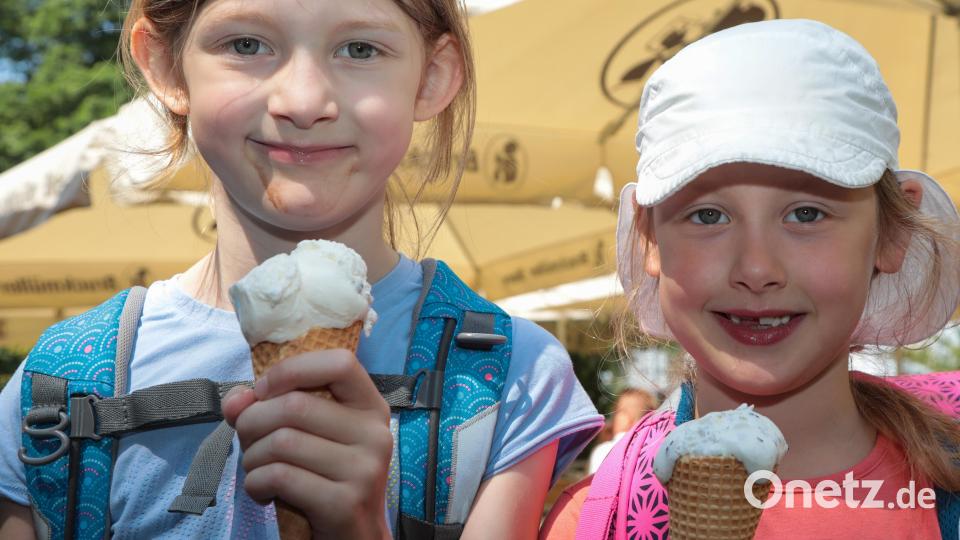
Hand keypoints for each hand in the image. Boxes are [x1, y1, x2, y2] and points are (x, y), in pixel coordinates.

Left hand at [222, 349, 392, 539]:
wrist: (355, 537)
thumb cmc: (325, 479)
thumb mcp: (307, 437)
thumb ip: (269, 409)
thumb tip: (235, 401)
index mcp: (370, 408)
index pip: (340, 362)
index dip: (292, 370)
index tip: (266, 391)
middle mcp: (374, 434)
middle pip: (295, 405)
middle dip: (253, 422)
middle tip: (249, 442)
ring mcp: (364, 469)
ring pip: (282, 442)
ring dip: (252, 457)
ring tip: (257, 469)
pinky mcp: (345, 502)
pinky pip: (280, 476)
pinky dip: (256, 483)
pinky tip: (263, 491)